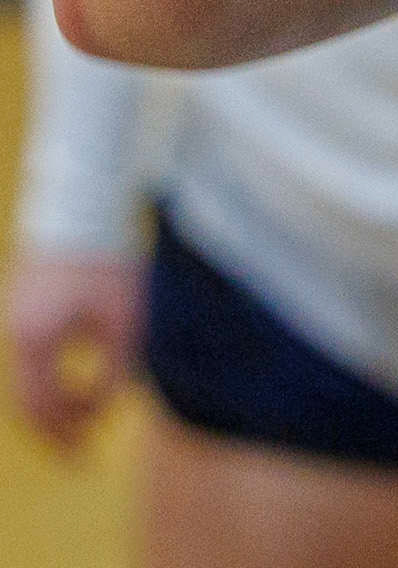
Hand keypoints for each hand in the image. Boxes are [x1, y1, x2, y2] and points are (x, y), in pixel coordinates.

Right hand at [5, 250, 145, 451]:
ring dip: (53, 401)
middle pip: (27, 399)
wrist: (87, 204)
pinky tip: (78, 379)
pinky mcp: (25, 301)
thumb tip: (111, 403)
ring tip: (87, 416)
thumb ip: (115, 365)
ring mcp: (14, 315)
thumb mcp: (124, 317)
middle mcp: (15, 332)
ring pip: (28, 378)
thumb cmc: (109, 259)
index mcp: (34, 341)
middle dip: (54, 429)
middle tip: (81, 451)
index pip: (40, 408)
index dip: (63, 436)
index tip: (90, 452)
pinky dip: (50, 376)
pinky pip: (32, 355)